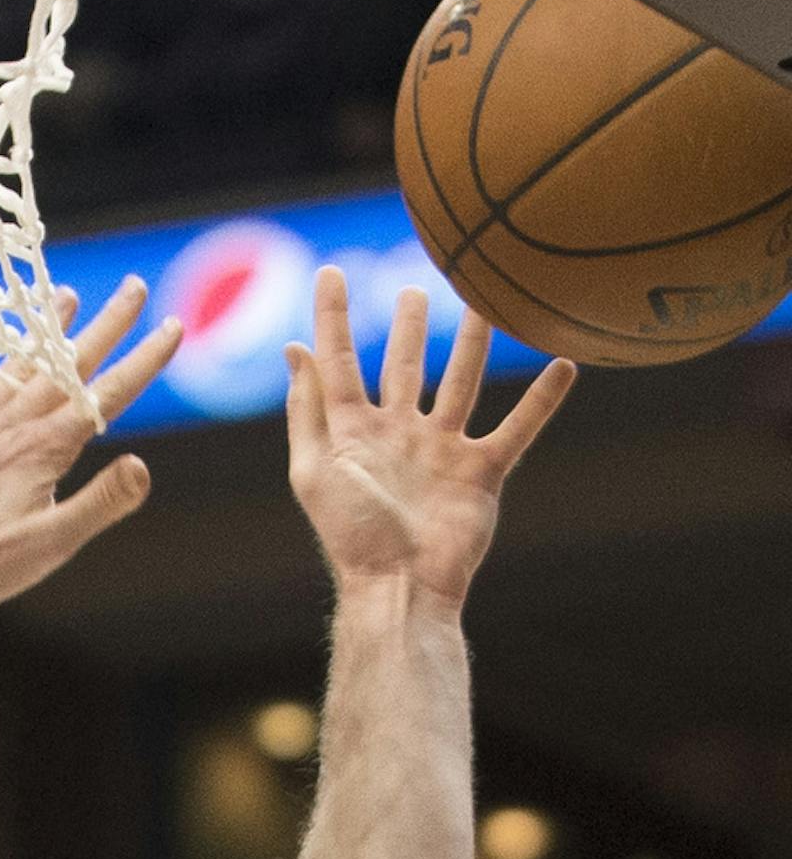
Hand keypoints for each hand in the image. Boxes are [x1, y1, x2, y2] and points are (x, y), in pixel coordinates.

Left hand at [0, 278, 180, 614]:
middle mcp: (13, 423)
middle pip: (70, 364)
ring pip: (19, 364)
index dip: (145, 359)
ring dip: (47, 329)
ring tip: (67, 295)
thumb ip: (99, 504)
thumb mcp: (49, 544)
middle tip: (135, 285)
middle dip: (108, 324)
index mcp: (47, 446)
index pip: (109, 394)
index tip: (174, 325)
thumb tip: (143, 467)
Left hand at [285, 266, 572, 607]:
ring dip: (475, 342)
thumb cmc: (352, 535)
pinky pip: (517, 428)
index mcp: (355, 432)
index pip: (342, 360)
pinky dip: (541, 400)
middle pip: (407, 367)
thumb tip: (295, 348)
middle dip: (411, 328)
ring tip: (485, 300)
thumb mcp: (316, 469)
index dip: (333, 318)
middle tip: (418, 287)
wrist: (402, 586)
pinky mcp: (481, 472)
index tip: (330, 272)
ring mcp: (442, 452)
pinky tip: (563, 364)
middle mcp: (399, 435)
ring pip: (463, 382)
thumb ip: (308, 408)